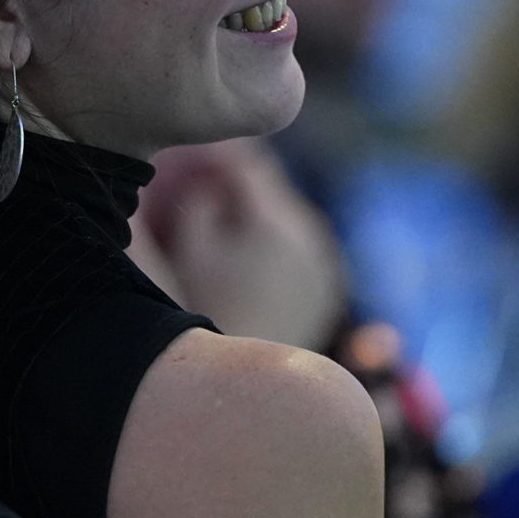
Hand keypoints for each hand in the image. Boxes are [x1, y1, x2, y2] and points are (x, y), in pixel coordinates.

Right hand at [135, 139, 348, 349]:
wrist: (247, 375)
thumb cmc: (208, 308)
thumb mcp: (192, 247)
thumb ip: (201, 200)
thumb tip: (214, 180)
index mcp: (276, 220)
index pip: (250, 165)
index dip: (223, 151)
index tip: (200, 142)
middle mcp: (309, 235)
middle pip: (272, 191)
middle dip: (242, 180)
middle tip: (208, 169)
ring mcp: (323, 262)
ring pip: (288, 218)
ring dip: (260, 209)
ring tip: (227, 208)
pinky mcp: (327, 287)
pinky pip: (300, 246)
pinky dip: (277, 239)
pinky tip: (250, 249)